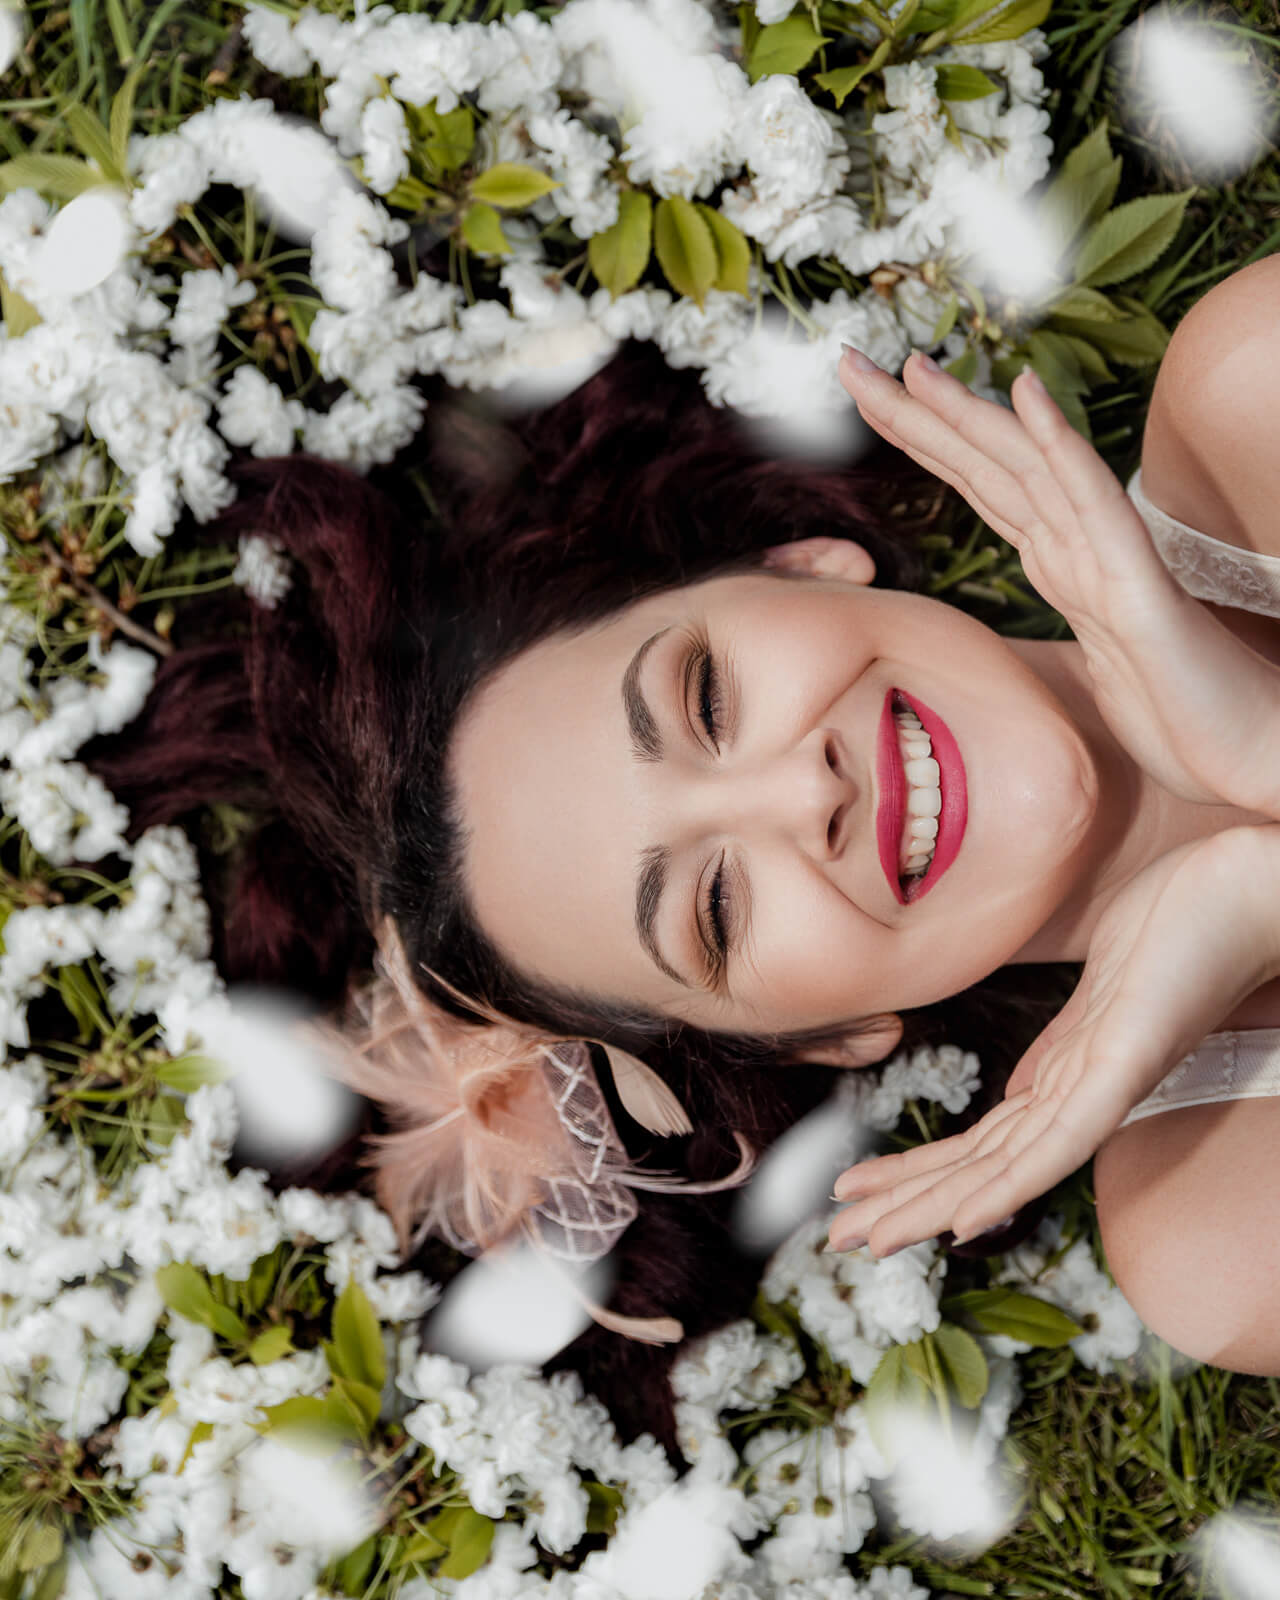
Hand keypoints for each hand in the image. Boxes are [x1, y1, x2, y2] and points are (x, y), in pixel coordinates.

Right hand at [826, 823, 1279, 1256]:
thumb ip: (1057, 1052)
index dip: (914, 1171)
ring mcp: (1104, 1083)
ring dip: (930, 1208)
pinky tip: (966, 1220)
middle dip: (901, 1203)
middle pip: (976, 1164)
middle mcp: (1082, 1096)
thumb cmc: (1185, 925)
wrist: (1255, 887)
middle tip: (834, 1243)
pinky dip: (1009, 1185)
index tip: (852, 1192)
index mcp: (1069, 1080)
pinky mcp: (1126, 1065)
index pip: (977, 1140)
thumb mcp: (1101, 999)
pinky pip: (1060, 1138)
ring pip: (1004, 1165)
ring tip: (870, 1240)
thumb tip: (1013, 1092)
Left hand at [838, 346, 1279, 819]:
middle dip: (912, 413)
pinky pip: (1090, 502)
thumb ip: (1073, 611)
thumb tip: (1049, 586)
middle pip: (983, 465)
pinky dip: (1055, 445)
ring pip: (1024, 468)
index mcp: (1060, 563)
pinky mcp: (1134, 587)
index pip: (978, 485)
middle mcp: (1075, 548)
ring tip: (914, 365)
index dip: (921, 437)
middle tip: (846, 363)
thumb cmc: (1179, 710)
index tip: (866, 397)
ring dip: (966, 414)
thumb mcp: (1098, 662)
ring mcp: (1105, 560)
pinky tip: (1027, 393)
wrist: (1248, 750)